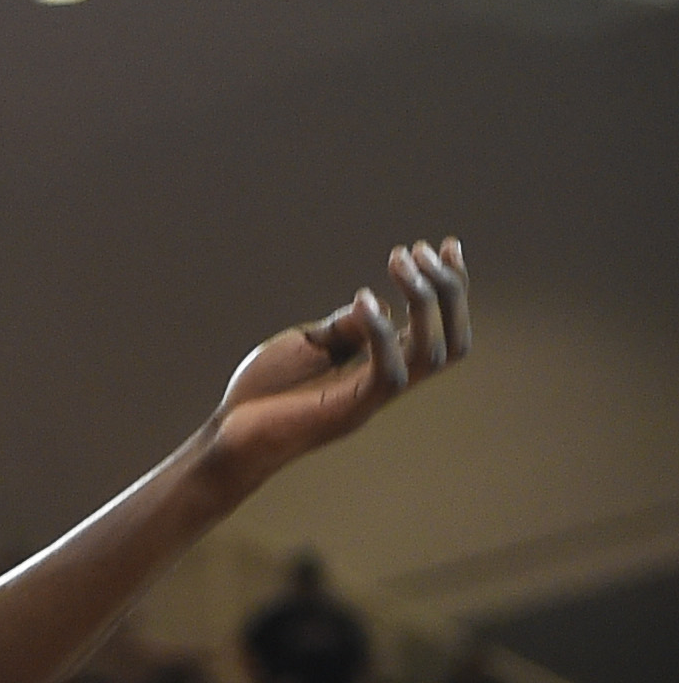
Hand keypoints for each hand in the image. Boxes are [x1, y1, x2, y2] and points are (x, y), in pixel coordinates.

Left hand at [202, 239, 468, 492]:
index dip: (453, 288)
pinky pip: (387, 374)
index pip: (441, 330)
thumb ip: (345, 326)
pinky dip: (381, 332)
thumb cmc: (266, 392)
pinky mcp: (348, 411)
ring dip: (423, 301)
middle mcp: (387, 383)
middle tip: (420, 249)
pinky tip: (363, 299)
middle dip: (448, 290)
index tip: (448, 245)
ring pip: (431, 355)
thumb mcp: (310, 345)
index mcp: (382, 366)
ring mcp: (370, 400)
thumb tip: (378, 302)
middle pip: (453, 342)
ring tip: (398, 260)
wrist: (229, 437)